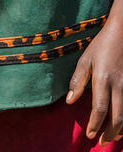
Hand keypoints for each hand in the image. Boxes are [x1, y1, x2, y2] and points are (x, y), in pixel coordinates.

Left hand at [67, 16, 122, 139]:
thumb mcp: (86, 60)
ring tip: (112, 136)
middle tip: (102, 142)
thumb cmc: (102, 46)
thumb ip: (78, 81)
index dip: (95, 124)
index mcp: (103, 79)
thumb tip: (70, 101)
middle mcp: (119, 85)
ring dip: (121, 129)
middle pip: (118, 117)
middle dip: (110, 132)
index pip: (99, 108)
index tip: (90, 135)